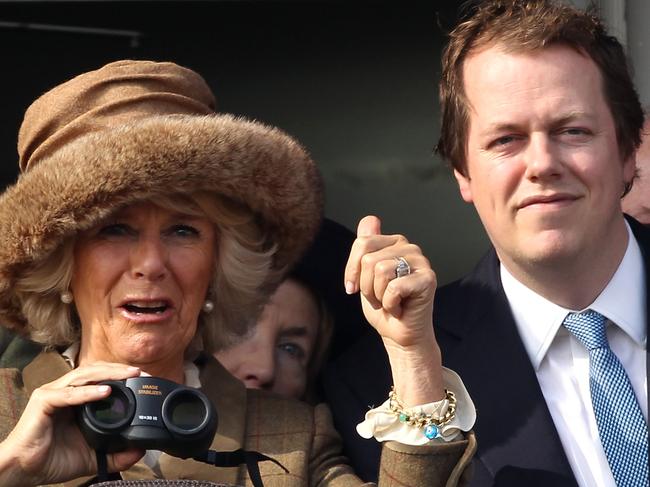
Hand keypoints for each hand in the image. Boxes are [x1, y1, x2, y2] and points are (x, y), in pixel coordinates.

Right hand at [0, 362, 143, 486]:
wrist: (24, 471)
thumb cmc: (53, 459)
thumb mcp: (92, 454)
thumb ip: (115, 452)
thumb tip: (140, 450)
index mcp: (77, 397)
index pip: (103, 378)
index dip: (123, 375)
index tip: (145, 379)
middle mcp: (65, 390)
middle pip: (96, 371)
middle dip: (120, 370)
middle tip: (141, 373)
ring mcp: (53, 393)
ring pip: (84, 375)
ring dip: (109, 373)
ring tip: (129, 375)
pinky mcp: (43, 401)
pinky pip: (68, 394)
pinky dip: (88, 392)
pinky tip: (106, 391)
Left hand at [345, 215, 443, 403]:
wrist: (400, 335)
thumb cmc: (382, 306)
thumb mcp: (364, 276)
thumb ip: (366, 247)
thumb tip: (370, 218)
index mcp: (394, 242)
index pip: (361, 243)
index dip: (352, 270)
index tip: (353, 288)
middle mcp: (409, 246)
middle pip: (368, 259)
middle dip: (366, 286)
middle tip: (379, 298)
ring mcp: (421, 261)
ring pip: (380, 271)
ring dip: (377, 295)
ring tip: (389, 302)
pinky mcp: (428, 278)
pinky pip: (393, 287)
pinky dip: (390, 304)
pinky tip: (400, 307)